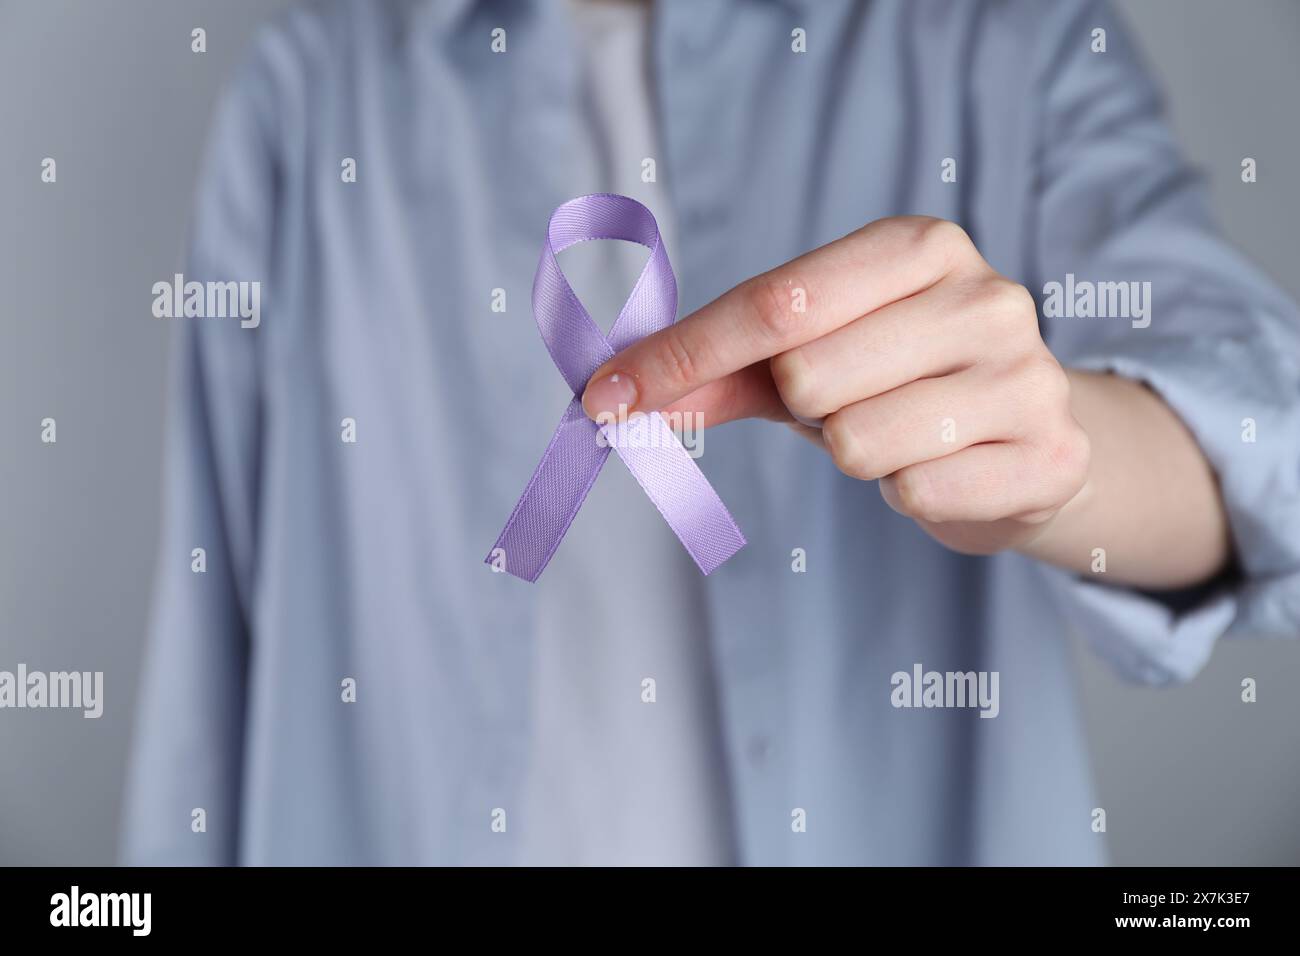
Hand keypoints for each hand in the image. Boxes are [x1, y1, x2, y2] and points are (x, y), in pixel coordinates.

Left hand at [580, 216, 1090, 555]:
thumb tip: (610, 395)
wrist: (1029, 440)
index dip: (681, 356)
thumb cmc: (900, 384)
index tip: (603, 398)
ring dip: (856, 453)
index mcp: (919, 247)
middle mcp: (985, 296)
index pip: (775, 302)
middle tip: (853, 401)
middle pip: (808, 375)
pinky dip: (908, 493)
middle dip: (805, 407)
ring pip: (857, 443)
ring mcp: (1027, 376)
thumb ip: (715, 370)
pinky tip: (946, 469)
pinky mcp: (1048, 457)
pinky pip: (915, 494)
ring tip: (903, 434)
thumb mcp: (809, 358)